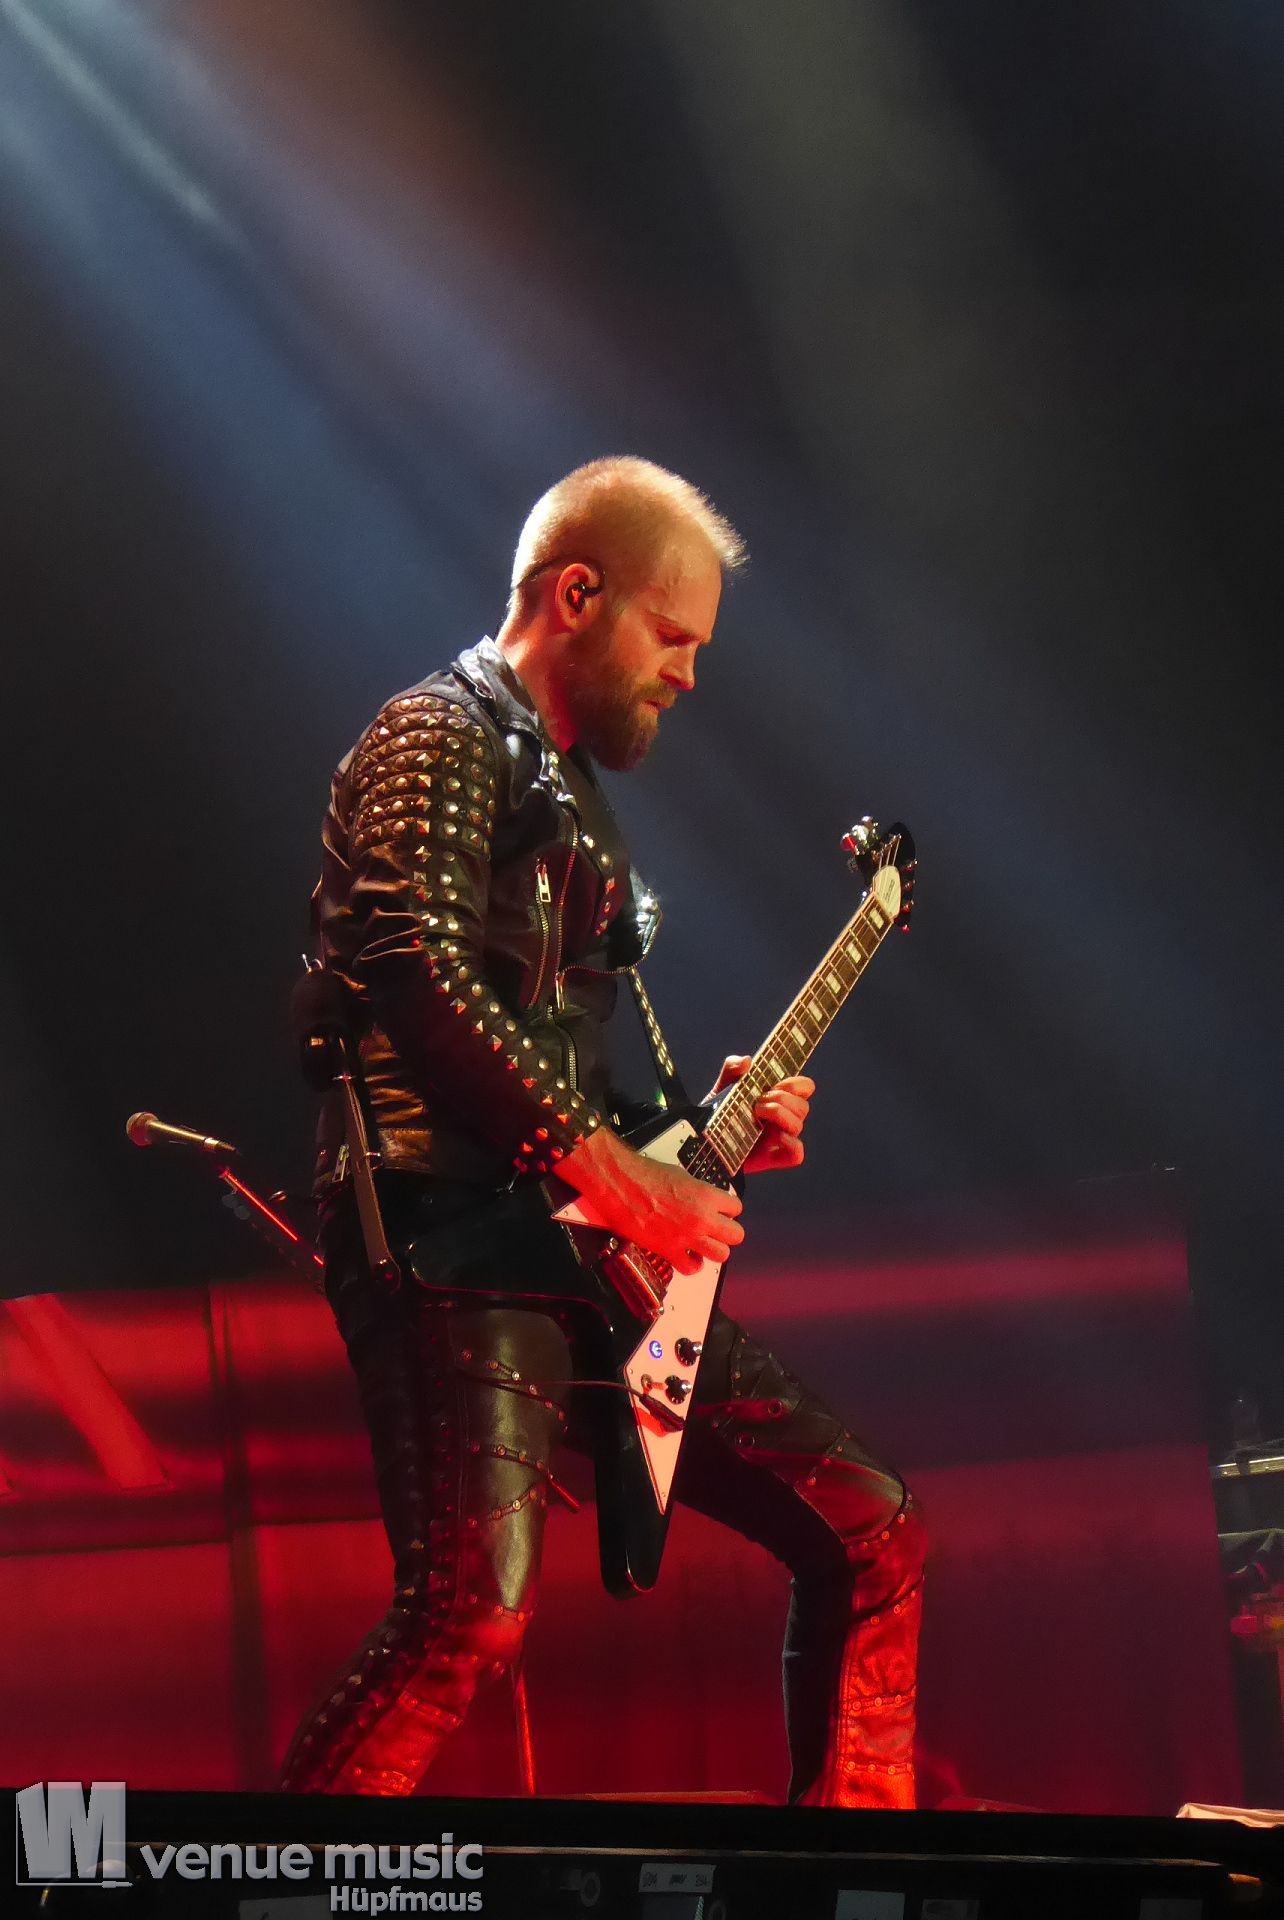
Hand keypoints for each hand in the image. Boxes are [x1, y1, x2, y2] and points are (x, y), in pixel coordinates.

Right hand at [558, 1126, 745, 1273]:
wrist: (620, 1184)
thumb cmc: (644, 1174)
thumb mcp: (681, 1175)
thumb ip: (698, 1192)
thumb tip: (703, 1199)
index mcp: (706, 1195)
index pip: (736, 1208)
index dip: (728, 1210)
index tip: (721, 1211)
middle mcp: (701, 1218)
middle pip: (736, 1235)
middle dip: (727, 1232)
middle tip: (716, 1229)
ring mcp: (687, 1237)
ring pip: (721, 1254)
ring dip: (713, 1249)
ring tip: (704, 1244)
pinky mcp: (669, 1250)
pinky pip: (692, 1268)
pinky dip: (691, 1264)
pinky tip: (686, 1256)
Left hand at [708, 1054, 813, 1174]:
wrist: (703, 1142)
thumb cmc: (717, 1114)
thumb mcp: (721, 1088)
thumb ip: (731, 1069)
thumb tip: (747, 1061)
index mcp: (777, 1099)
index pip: (804, 1088)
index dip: (797, 1084)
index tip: (777, 1084)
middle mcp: (782, 1118)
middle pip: (803, 1106)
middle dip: (783, 1098)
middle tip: (759, 1100)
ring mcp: (779, 1139)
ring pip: (798, 1125)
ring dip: (780, 1114)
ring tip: (757, 1112)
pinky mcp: (773, 1158)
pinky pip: (796, 1154)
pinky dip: (791, 1143)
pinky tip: (774, 1136)